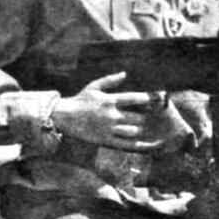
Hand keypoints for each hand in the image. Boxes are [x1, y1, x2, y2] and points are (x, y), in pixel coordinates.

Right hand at [51, 72, 172, 152]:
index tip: (153, 100)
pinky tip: (141, 143)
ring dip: (138, 130)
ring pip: (133, 131)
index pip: (134, 98)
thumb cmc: (80, 100)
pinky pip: (125, 144)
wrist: (64, 117)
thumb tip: (125, 73)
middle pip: (138, 117)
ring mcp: (109, 129)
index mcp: (110, 101)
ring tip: (139, 128)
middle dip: (144, 117)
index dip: (147, 99)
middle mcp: (111, 115)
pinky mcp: (105, 140)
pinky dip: (135, 144)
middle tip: (147, 117)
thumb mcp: (94, 87)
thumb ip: (110, 80)